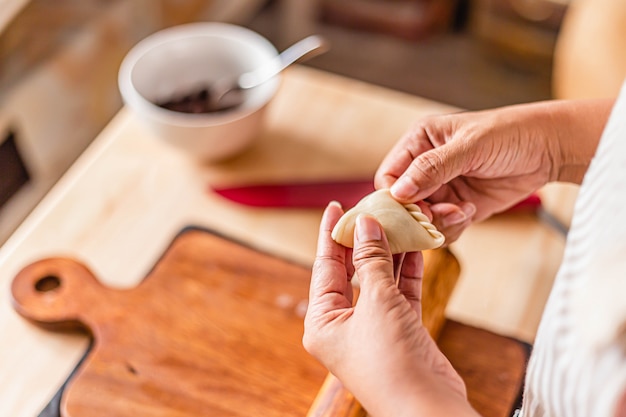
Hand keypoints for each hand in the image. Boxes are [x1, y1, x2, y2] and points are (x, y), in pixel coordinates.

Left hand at [303, 202, 477, 416]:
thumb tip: (365, 224)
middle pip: (351, 271)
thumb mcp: (376, 301)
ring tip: (397, 221)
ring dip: (390, 253)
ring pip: (379, 280)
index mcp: (322, 321)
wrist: (426, 407)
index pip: (325, 267)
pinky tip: (415, 247)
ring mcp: (373, 328)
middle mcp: (344, 324)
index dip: (332, 234)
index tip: (336, 207)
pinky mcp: (400, 331)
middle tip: (371, 209)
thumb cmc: (390, 362)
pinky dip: (408, 272)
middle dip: (363, 240)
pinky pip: (401, 293)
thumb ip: (371, 260)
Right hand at [375, 99, 611, 242]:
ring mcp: (442, 188)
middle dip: (420, 214)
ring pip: (421, 219)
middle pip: (402, 203)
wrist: (550, 148)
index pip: (389, 176)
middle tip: (441, 214)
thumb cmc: (510, 133)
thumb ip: (433, 167)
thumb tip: (399, 192)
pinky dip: (452, 228)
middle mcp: (424, 167)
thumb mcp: (470, 146)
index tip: (415, 209)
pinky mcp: (459, 206)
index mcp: (419, 142)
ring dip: (438, 223)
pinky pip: (442, 227)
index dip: (395, 197)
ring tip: (464, 211)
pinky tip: (471, 212)